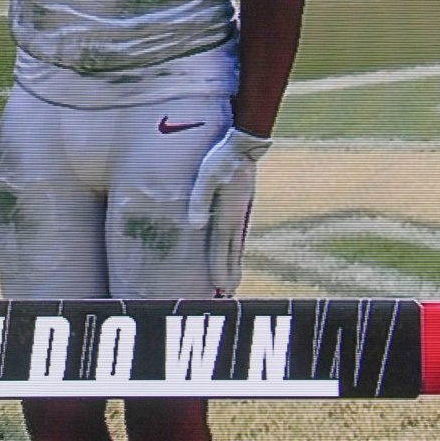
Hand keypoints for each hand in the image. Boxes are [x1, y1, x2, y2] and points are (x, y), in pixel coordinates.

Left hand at [185, 127, 271, 296]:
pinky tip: (233, 253)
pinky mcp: (241, 208)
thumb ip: (199, 200)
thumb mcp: (206, 176)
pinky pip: (238, 236)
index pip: (221, 251)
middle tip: (228, 294)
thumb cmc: (221, 159)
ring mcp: (240, 214)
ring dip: (234, 265)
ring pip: (237, 247)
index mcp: (226, 216)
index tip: (220, 289)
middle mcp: (236, 219)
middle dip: (229, 275)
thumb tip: (195, 225)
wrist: (244, 145)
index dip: (219, 271)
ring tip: (233, 282)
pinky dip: (236, 251)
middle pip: (232, 254)